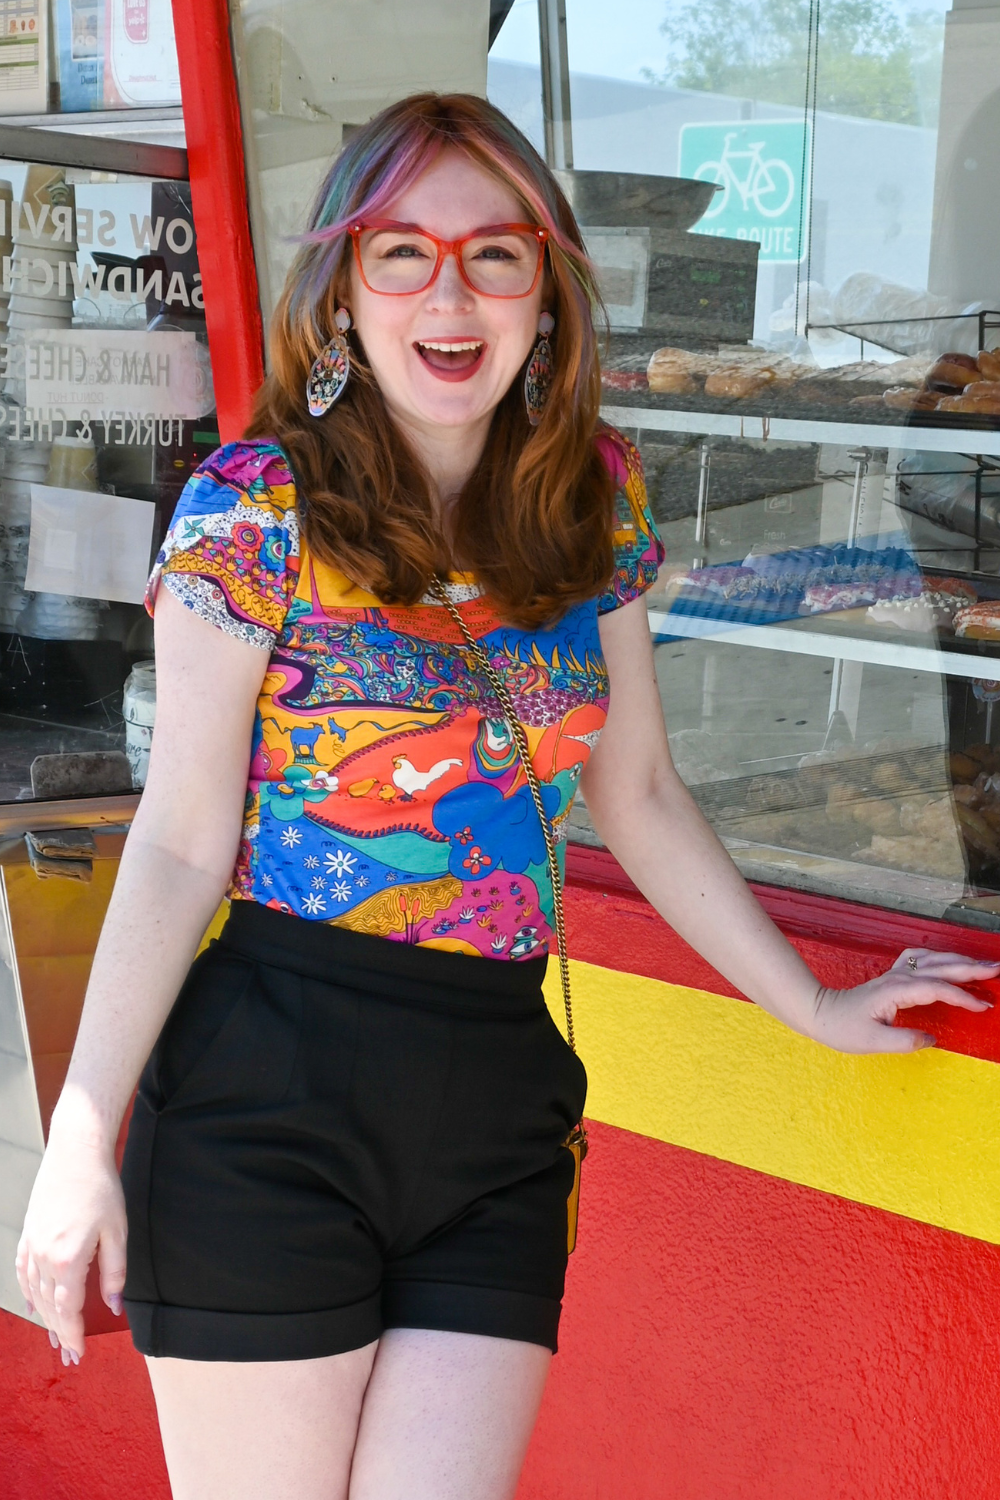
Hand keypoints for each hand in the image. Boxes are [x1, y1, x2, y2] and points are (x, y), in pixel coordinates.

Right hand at [15, 1137, 126, 1363]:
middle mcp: (45, 1257)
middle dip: (61, 1333)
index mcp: (69, 1260)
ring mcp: (32, 1245)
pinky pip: (23, 1272)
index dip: (75, 1334)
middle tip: (69, 1357)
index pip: (70, 1310)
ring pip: (35, 1293)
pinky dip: (27, 1293)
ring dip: (45, 1318)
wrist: (76, 1152)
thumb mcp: (117, 1231)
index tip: (79, 1355)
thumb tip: (114, 1307)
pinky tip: (33, 1306)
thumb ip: (115, 1273)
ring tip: (55, 1339)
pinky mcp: (28, 1233)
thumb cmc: (101, 1189)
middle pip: (50, 1307)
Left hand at [809, 947, 999, 1053]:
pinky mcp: (893, 976)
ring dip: (960, 962)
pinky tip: (948, 961)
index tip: (983, 1006)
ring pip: (934, 960)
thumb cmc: (843, 1028)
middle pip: (941, 967)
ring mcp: (896, 974)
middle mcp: (898, 977)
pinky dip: (941, 958)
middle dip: (972, 968)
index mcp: (896, 990)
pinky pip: (922, 959)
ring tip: (984, 966)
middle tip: (998, 970)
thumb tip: (932, 1039)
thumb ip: (904, 1041)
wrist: (819, 1012)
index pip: (937, 989)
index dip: (963, 997)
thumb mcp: (872, 1042)